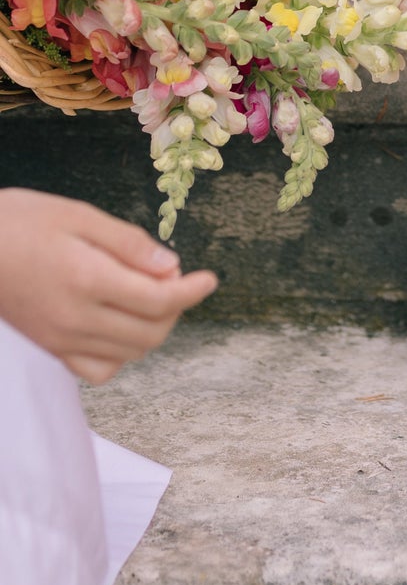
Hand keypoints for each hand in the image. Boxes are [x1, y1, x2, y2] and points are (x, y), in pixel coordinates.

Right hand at [0, 188, 217, 383]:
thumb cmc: (18, 222)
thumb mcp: (76, 216)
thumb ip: (126, 243)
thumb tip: (170, 266)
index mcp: (86, 279)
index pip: (158, 300)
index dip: (191, 291)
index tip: (210, 279)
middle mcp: (75, 319)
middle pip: (150, 332)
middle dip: (176, 308)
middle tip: (176, 279)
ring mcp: (60, 340)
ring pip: (129, 354)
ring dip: (153, 329)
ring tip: (152, 295)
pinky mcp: (48, 349)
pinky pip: (98, 369)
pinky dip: (121, 353)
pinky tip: (120, 323)